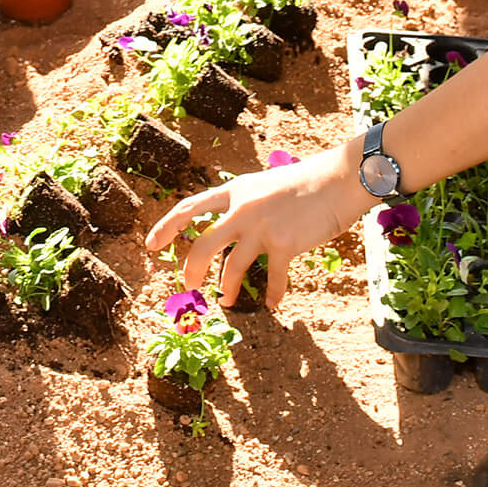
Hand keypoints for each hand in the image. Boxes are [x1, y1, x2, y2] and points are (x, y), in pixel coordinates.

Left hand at [145, 141, 370, 313]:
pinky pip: (272, 279)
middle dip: (192, 272)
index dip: (166, 227)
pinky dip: (273, 294)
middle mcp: (241, 209)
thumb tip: (230, 228)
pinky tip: (272, 305)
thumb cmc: (303, 184)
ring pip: (232, 269)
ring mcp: (261, 228)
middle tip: (189, 287)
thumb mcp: (263, 186)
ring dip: (229, 290)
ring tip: (228, 302)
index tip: (151, 244)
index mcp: (234, 191)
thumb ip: (245, 205)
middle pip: (202, 246)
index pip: (189, 208)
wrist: (337, 181)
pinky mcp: (284, 245)